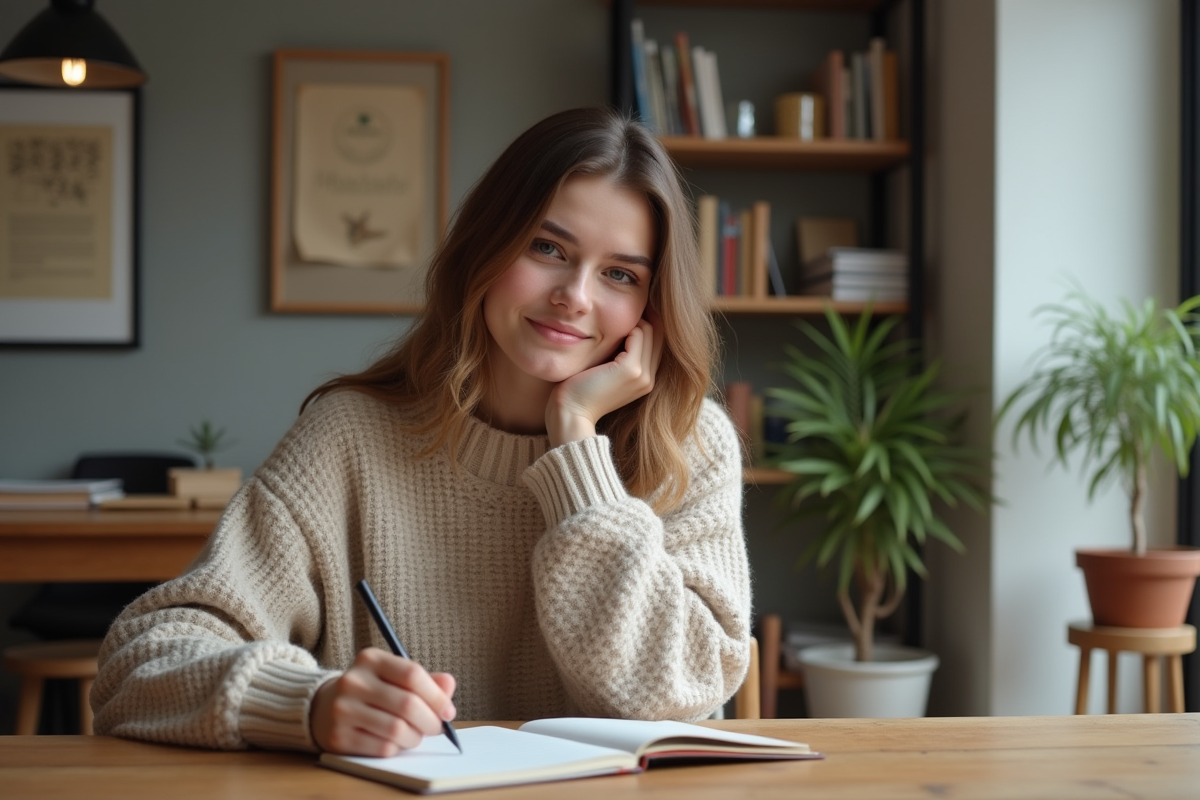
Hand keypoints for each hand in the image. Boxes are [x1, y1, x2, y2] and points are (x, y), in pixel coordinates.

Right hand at [310, 647, 456, 755]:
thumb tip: (449, 684)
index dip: (436, 696)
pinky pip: (382, 747)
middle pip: (407, 704)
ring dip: (415, 737)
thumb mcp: (393, 676)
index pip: (412, 674)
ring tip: (415, 735)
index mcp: (370, 659)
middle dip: (431, 721)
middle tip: (436, 728)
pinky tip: (394, 741)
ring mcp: (343, 709)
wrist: (323, 707)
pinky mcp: (338, 736)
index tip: (448, 711)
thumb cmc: (370, 691)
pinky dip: (397, 748)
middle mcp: (353, 681)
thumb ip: (424, 680)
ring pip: (397, 729)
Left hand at [546, 315, 663, 446]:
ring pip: (650, 331)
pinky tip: (608, 324)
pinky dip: (627, 325)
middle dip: (646, 314)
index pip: (656, 342)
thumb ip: (615, 353)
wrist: (571, 413)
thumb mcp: (602, 369)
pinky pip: (639, 334)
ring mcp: (643, 375)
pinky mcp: (631, 369)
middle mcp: (649, 378)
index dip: (647, 321)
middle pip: (658, 333)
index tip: (630, 308)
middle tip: (628, 300)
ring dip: (634, 317)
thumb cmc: (578, 391)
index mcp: (645, 380)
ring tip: (616, 310)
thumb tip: (616, 328)